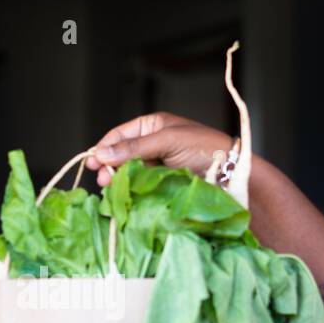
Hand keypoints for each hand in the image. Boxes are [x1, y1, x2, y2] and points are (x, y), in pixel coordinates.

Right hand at [85, 112, 233, 186]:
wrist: (230, 173)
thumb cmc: (204, 148)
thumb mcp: (167, 141)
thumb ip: (134, 147)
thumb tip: (101, 153)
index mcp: (152, 126)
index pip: (120, 135)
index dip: (104, 147)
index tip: (92, 162)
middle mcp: (152, 145)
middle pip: (120, 155)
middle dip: (109, 166)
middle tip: (103, 180)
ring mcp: (156, 166)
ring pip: (128, 173)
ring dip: (118, 180)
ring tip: (111, 189)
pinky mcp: (161, 184)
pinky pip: (139, 186)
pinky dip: (130, 191)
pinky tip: (124, 196)